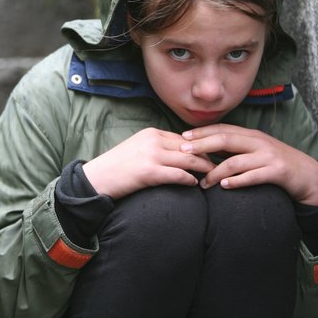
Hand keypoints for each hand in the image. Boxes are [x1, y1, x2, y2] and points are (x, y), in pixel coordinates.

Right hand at [82, 128, 215, 199]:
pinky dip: (190, 180)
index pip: (184, 138)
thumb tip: (178, 154)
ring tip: (212, 176)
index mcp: (151, 133)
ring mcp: (151, 156)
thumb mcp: (137, 149)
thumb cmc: (117, 167)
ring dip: (204, 169)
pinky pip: (178, 175)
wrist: (96, 178)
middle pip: (190, 147)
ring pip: (188, 160)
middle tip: (220, 165)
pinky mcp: (149, 172)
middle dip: (207, 156)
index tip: (213, 154)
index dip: (200, 147)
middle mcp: (153, 141)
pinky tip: (195, 184)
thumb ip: (157, 147)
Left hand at [180, 124, 317, 205]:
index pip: (222, 130)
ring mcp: (268, 156)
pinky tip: (224, 186)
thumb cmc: (276, 164)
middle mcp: (258, 142)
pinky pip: (253, 175)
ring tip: (203, 182)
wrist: (309, 176)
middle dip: (202, 145)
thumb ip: (233, 150)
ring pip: (236, 161)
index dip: (201, 133)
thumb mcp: (254, 153)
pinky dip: (237, 181)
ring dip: (216, 172)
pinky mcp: (278, 171)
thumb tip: (204, 151)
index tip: (182, 137)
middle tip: (183, 152)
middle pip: (225, 140)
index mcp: (251, 136)